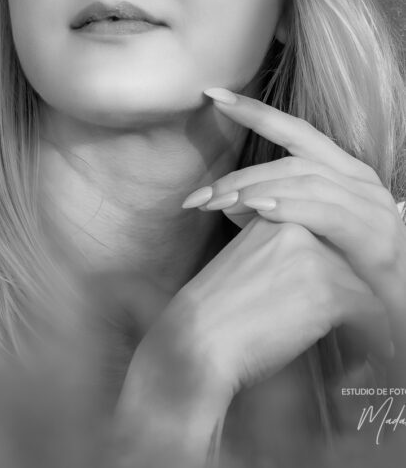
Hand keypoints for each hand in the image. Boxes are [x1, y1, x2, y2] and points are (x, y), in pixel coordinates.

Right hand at [114, 215, 390, 464]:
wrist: (197, 338)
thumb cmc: (216, 311)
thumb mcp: (246, 259)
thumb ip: (281, 250)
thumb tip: (324, 269)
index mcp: (272, 215)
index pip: (324, 234)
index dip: (333, 268)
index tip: (329, 297)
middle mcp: (295, 226)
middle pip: (348, 257)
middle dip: (353, 292)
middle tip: (351, 322)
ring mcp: (312, 256)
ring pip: (364, 285)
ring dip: (363, 316)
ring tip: (358, 342)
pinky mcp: (326, 290)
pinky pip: (371, 313)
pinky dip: (370, 338)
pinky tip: (358, 353)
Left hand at [184, 87, 405, 371]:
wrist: (390, 322)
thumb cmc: (340, 278)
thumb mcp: (301, 236)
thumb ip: (271, 211)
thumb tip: (227, 200)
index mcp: (342, 173)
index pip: (295, 132)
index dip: (255, 112)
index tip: (213, 95)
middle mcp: (360, 181)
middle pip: (291, 160)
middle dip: (240, 176)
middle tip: (199, 196)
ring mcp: (372, 207)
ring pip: (304, 181)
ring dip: (256, 190)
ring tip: (218, 204)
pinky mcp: (375, 237)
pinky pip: (327, 212)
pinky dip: (291, 207)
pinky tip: (261, 211)